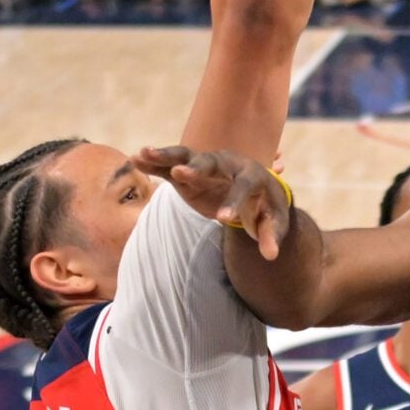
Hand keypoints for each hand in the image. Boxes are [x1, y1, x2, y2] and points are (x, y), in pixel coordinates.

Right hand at [137, 144, 291, 256]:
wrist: (258, 191)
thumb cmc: (267, 207)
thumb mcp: (274, 222)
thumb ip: (271, 236)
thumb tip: (271, 256)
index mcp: (253, 175)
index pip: (243, 187)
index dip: (234, 202)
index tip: (223, 219)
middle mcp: (228, 164)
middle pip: (211, 162)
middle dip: (196, 168)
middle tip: (179, 173)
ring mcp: (207, 166)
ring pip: (186, 156)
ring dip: (165, 155)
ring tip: (144, 153)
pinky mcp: (189, 173)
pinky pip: (169, 165)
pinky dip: (154, 162)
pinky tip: (135, 158)